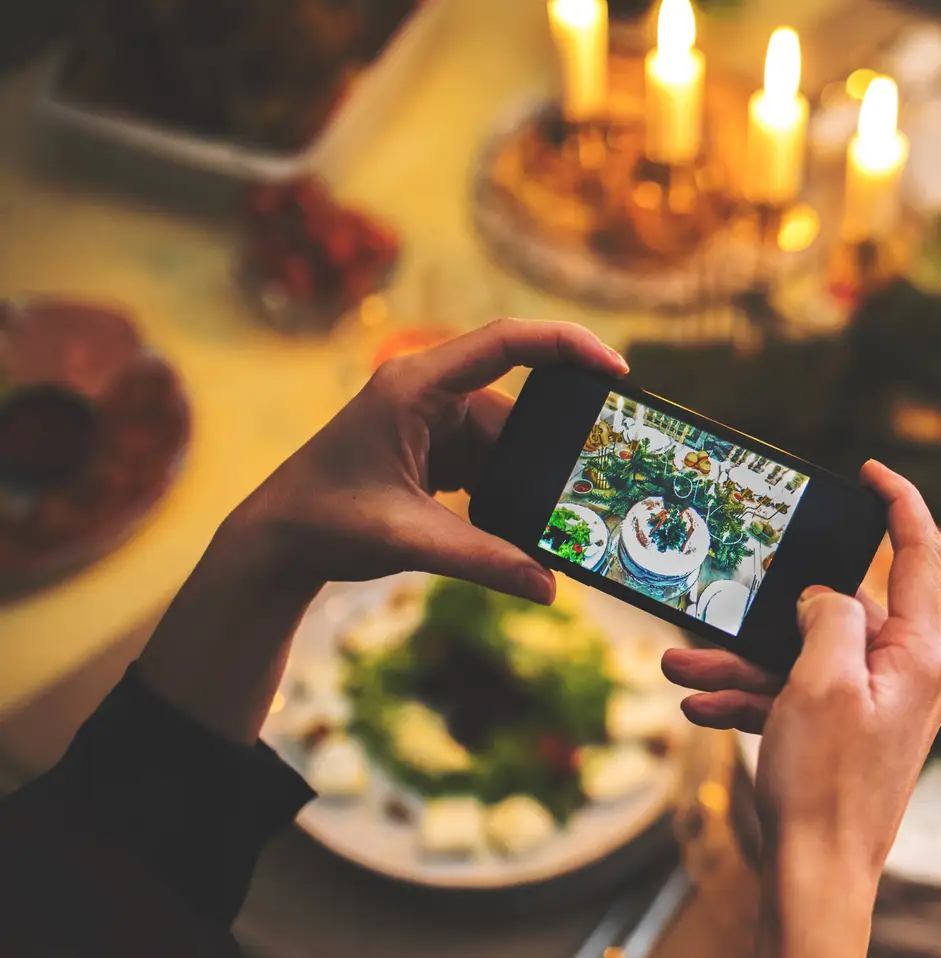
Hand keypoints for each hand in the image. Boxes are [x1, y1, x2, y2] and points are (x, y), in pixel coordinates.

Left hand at [218, 318, 628, 598]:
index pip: (505, 342)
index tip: (616, 368)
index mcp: (415, 387)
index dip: (566, 344)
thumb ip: (484, 561)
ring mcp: (433, 422)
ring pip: (510, 442)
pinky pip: (493, 462)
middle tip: (599, 480)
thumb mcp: (409, 541)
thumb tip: (549, 586)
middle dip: (557, 447)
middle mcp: (428, 393)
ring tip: (559, 520)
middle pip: (518, 407)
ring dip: (532, 480)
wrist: (276, 541)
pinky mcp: (436, 451)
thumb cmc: (324, 522)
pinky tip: (525, 526)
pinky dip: (512, 491)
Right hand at [662, 459, 940, 890]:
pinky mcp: (849, 739)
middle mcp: (909, 677)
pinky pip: (799, 701)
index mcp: (920, 654)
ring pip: (806, 661)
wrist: (818, 881)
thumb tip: (826, 594)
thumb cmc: (826, 783)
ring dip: (742, 662)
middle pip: (840, 614)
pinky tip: (697, 703)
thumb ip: (827, 617)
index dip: (897, 503)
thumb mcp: (819, 681)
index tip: (867, 470)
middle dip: (767, 614)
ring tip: (678, 664)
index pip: (918, 554)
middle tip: (710, 608)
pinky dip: (754, 699)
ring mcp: (879, 710)